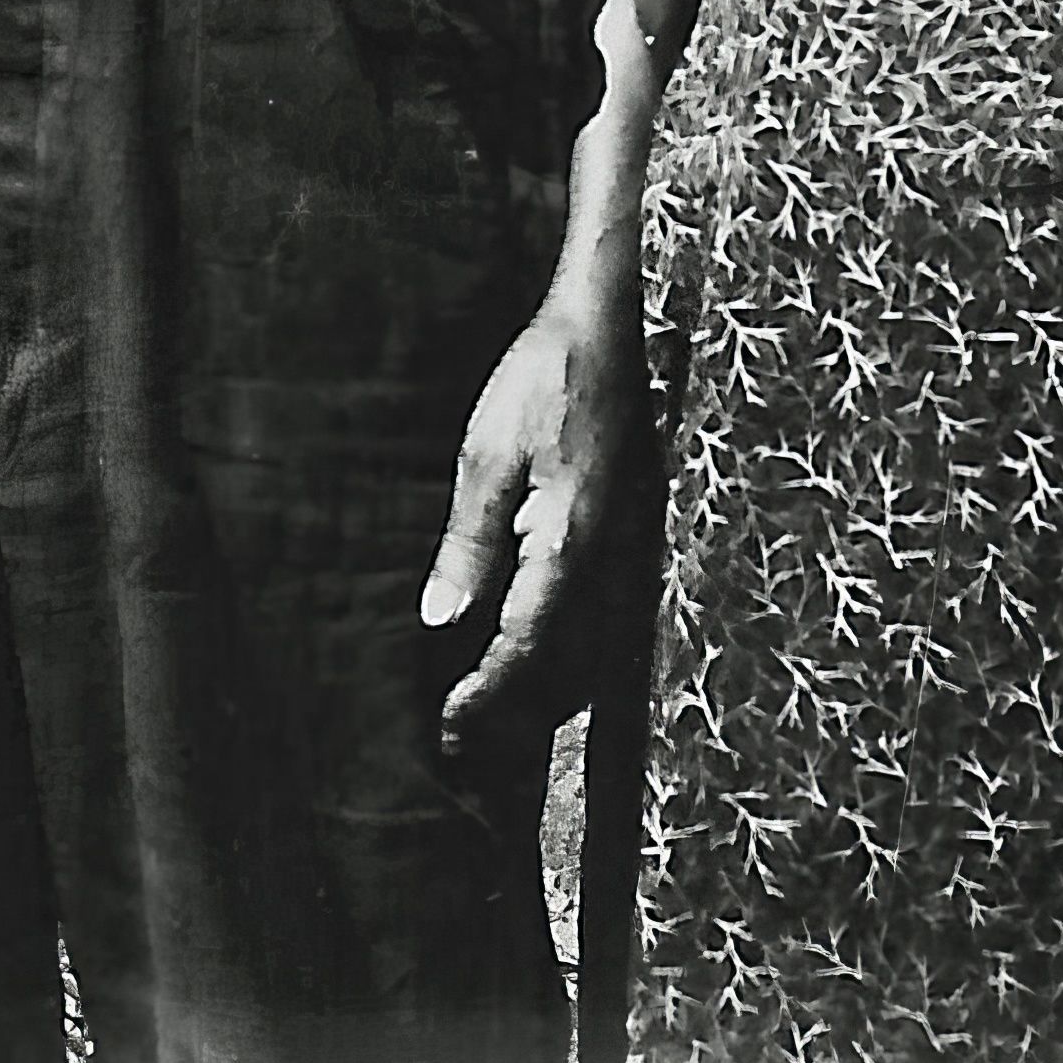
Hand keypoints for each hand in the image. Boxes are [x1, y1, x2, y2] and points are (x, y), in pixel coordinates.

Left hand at [418, 287, 639, 746]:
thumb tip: (441, 619)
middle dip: (509, 707)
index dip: (485, 693)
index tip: (445, 726)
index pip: (525, 646)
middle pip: (561, 663)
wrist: (611, 323)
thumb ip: (469, 541)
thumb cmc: (545, 377)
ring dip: (533, 681)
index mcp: (569, 544)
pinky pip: (590, 609)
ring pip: (581, 643)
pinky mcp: (620, 531)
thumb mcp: (488, 453)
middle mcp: (606, 559)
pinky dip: (554, 641)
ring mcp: (621, 547)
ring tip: (478, 706)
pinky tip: (519, 642)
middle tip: (454, 739)